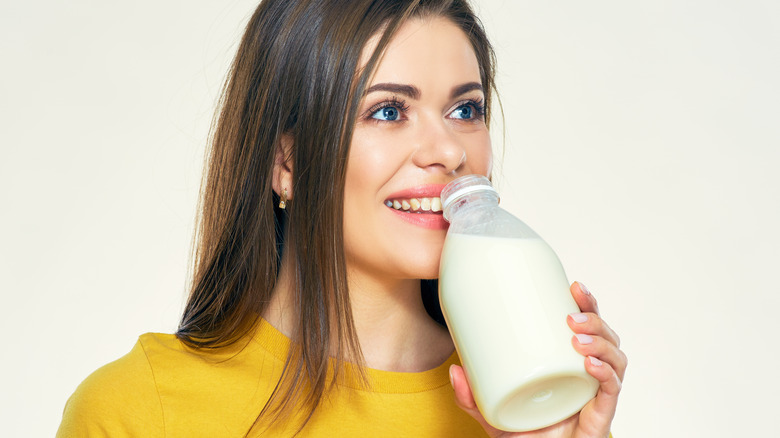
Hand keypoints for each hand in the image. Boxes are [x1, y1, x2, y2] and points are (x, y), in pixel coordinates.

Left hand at [449, 281, 626, 437]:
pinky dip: (607, 373)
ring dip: (601, 342)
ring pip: (615, 358)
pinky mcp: (602, 415)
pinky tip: (590, 364)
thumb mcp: (492, 412)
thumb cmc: (525, 434)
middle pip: (606, 336)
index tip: (572, 285)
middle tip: (572, 314)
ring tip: (577, 338)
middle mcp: (588, 374)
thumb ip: (471, 396)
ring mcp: (597, 393)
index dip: (585, 303)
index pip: (586, 326)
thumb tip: (454, 370)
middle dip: (594, 318)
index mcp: (569, 362)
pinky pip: (612, 390)